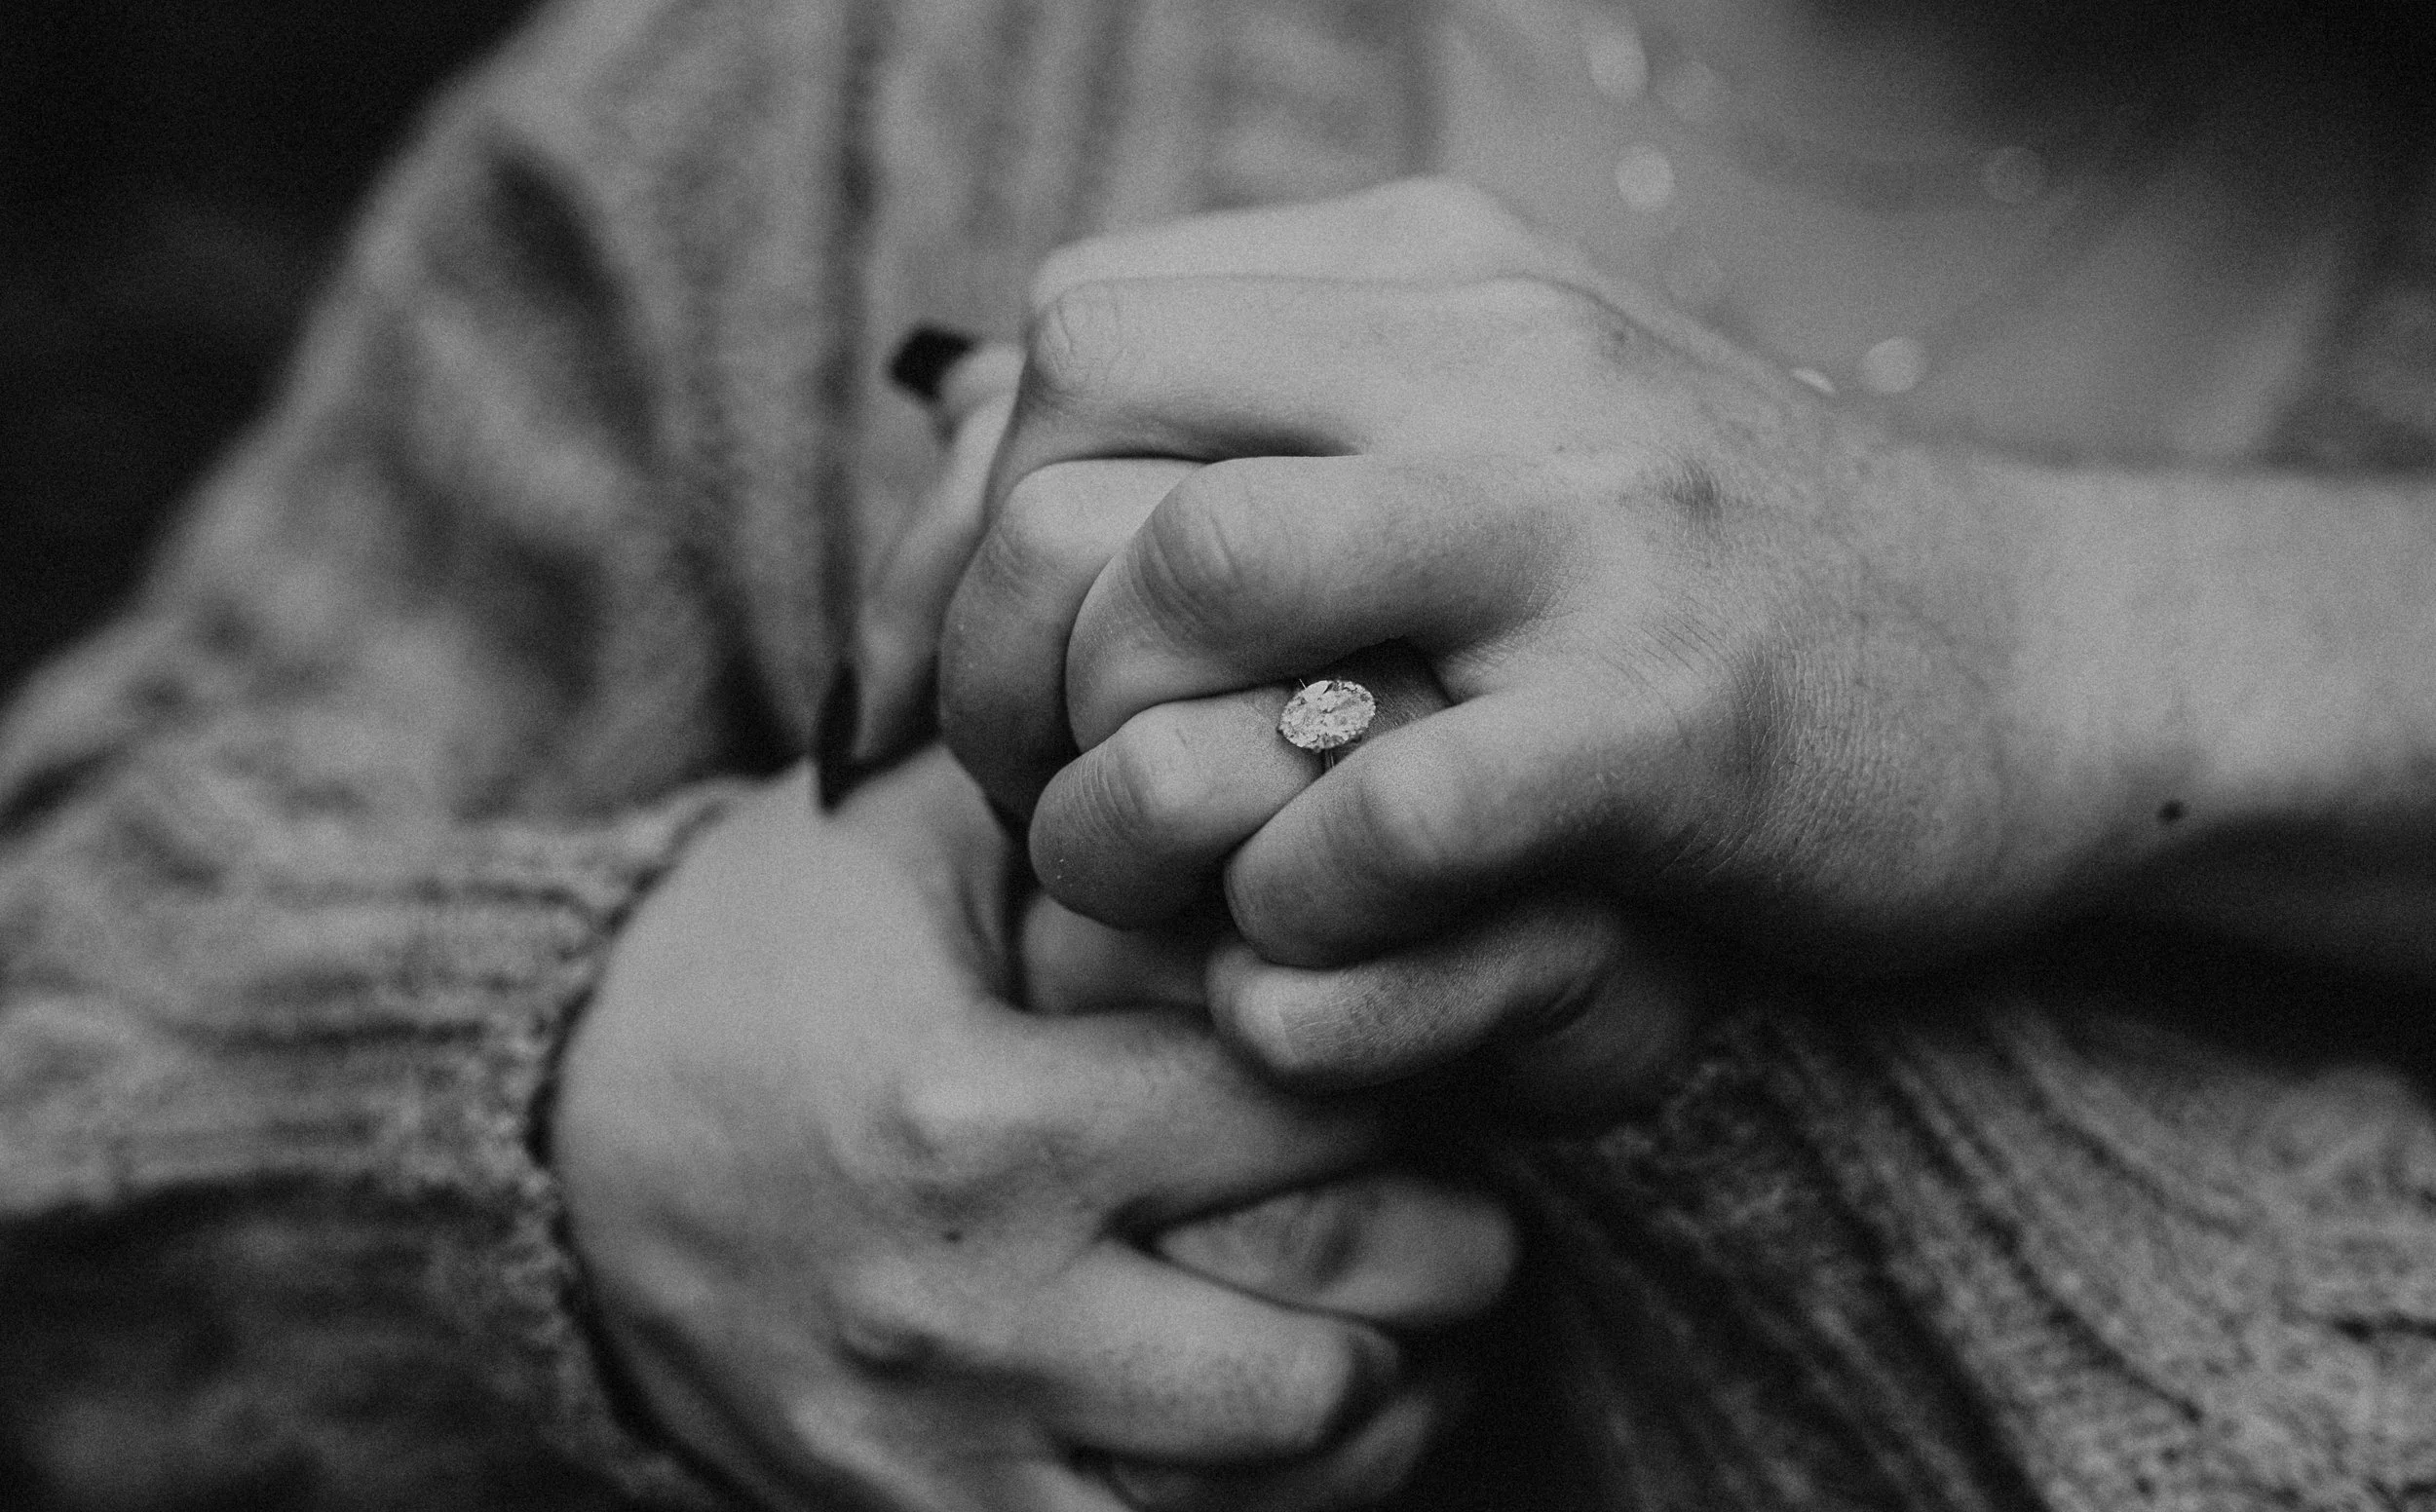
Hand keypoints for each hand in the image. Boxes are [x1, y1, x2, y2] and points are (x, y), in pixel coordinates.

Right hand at [555, 752, 1513, 1511]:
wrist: (553, 1157)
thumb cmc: (752, 965)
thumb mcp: (896, 839)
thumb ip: (1086, 803)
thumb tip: (1290, 780)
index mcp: (982, 1122)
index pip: (1293, 1115)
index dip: (1406, 1071)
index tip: (1438, 1037)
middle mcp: (981, 1316)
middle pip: (1325, 1334)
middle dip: (1448, 1264)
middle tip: (1480, 1204)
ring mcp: (953, 1455)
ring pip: (1275, 1478)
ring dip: (1389, 1396)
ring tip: (1419, 1313)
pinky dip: (1272, 1499)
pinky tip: (1307, 1415)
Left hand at [938, 178, 2148, 976]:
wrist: (2040, 652)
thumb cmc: (1712, 572)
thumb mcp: (1496, 420)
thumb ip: (1276, 408)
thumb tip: (982, 437)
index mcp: (1430, 274)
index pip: (1069, 334)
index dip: (963, 526)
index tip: (967, 686)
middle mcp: (1495, 357)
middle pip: (1079, 442)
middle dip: (991, 656)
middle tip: (1032, 798)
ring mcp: (1588, 523)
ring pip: (1196, 579)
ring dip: (1110, 774)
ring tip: (1144, 874)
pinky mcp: (1668, 714)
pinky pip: (1381, 806)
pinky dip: (1292, 902)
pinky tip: (1309, 939)